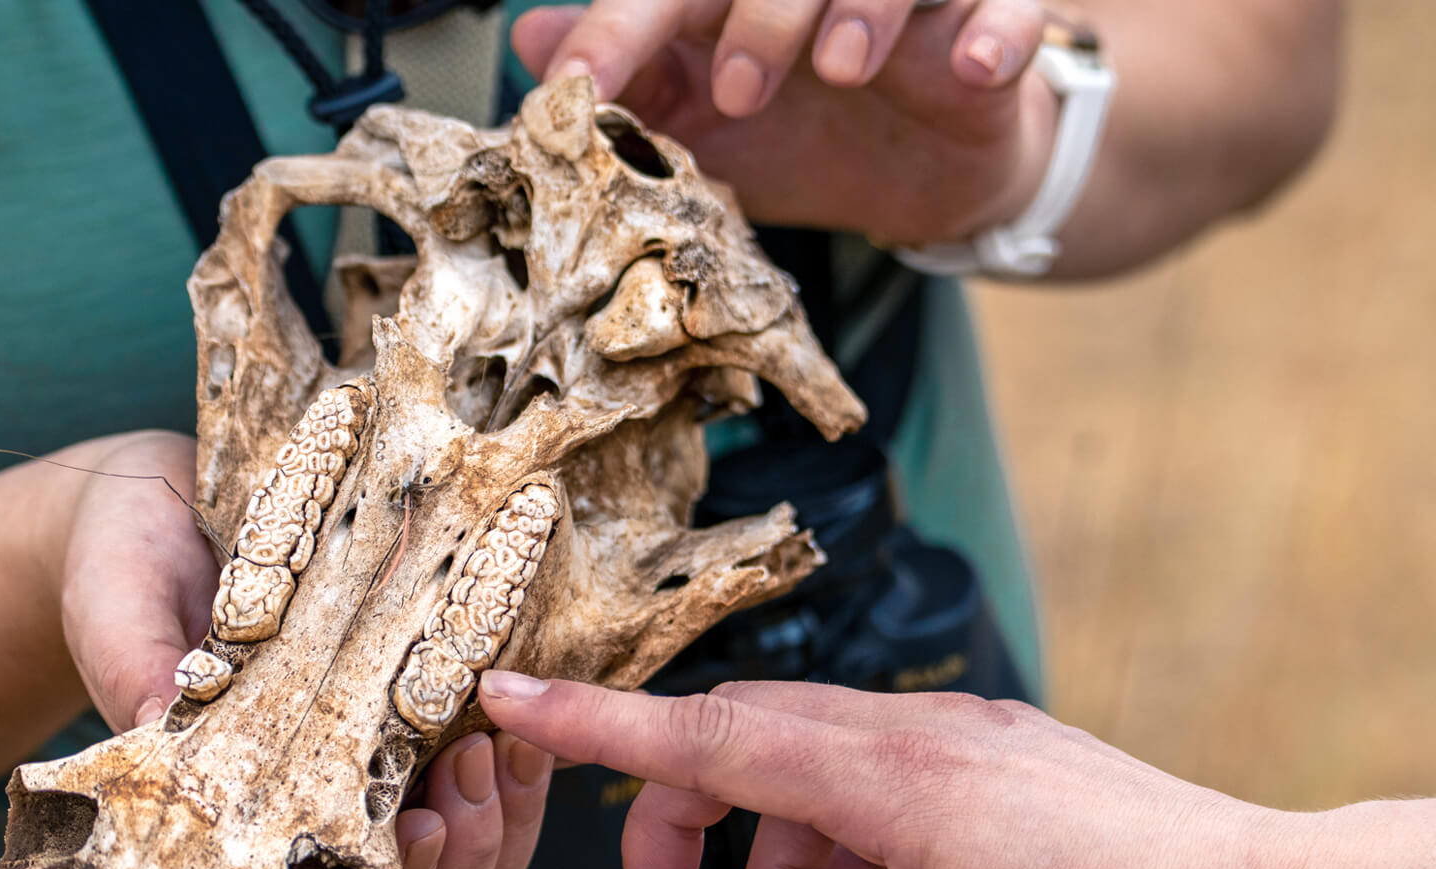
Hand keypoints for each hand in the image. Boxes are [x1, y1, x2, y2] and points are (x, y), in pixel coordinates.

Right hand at [51, 434, 551, 868]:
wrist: (152, 510)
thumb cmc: (118, 568)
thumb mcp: (114, 607)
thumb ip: (134, 666)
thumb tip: (157, 717)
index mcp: (220, 825)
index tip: (415, 828)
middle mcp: (301, 819)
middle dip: (461, 854)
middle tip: (472, 771)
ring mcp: (363, 779)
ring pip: (461, 858)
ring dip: (499, 816)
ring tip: (499, 744)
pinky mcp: (408, 724)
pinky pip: (480, 780)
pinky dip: (514, 764)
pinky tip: (521, 715)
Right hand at [478, 671, 1326, 868]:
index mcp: (896, 780)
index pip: (711, 735)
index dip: (597, 720)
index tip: (512, 693)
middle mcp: (913, 735)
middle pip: (742, 747)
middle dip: (679, 827)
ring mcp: (949, 738)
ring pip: (803, 771)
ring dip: (770, 865)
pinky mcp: (978, 757)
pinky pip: (865, 785)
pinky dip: (834, 854)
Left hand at [512, 0, 1056, 243]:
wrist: (923, 177)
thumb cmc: (806, 132)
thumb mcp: (703, 122)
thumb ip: (628, 80)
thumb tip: (528, 42)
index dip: (621, 29)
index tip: (579, 89)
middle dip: (759, 14)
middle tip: (740, 92)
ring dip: (869, 6)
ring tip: (845, 70)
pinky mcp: (998, 17)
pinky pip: (1014, 2)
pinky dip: (999, 28)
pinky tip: (973, 67)